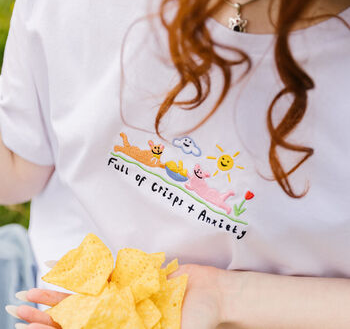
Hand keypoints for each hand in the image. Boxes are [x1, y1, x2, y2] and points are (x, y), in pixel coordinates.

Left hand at [10, 264, 223, 328]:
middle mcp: (122, 314)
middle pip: (77, 314)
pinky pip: (106, 271)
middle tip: (18, 304)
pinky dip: (87, 267)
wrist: (215, 294)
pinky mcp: (136, 276)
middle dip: (47, 310)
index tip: (27, 327)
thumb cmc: (201, 319)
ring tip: (34, 284)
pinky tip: (68, 261)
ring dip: (61, 288)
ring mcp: (127, 294)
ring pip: (87, 291)